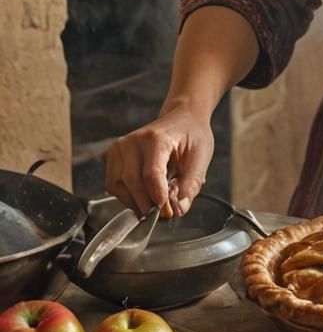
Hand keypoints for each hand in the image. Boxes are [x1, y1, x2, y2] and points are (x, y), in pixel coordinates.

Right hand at [104, 103, 213, 217]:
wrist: (182, 118)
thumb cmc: (192, 136)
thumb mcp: (201, 158)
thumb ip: (190, 185)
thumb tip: (178, 209)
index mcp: (157, 138)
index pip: (151, 174)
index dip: (157, 196)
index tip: (166, 210)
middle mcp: (134, 140)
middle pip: (132, 182)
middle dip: (146, 203)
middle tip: (163, 213)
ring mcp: (120, 147)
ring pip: (118, 186)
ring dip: (134, 201)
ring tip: (154, 204)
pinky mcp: (113, 155)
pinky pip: (113, 184)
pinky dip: (126, 195)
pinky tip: (143, 196)